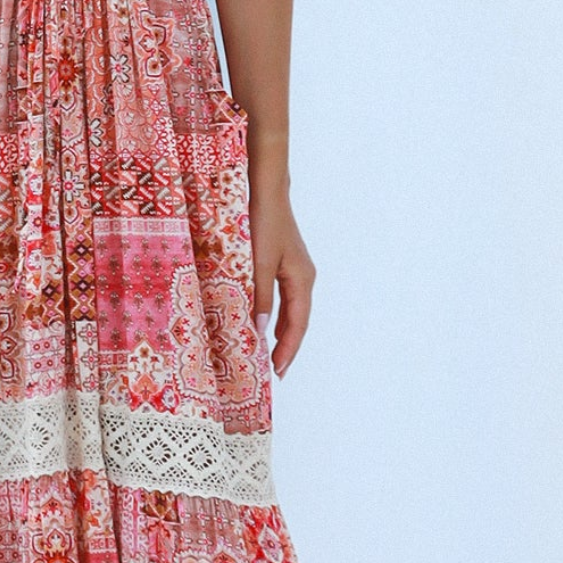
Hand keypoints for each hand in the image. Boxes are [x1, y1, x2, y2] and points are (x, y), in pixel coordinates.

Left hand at [249, 174, 314, 379]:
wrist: (266, 191)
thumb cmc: (263, 223)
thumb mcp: (259, 263)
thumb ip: (261, 297)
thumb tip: (260, 331)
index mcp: (302, 279)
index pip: (298, 324)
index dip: (288, 349)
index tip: (278, 371)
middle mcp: (303, 277)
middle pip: (298, 321)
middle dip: (287, 347)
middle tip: (275, 372)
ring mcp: (295, 270)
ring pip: (291, 310)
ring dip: (282, 333)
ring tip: (271, 355)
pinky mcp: (285, 264)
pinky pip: (284, 298)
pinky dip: (277, 316)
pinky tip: (266, 325)